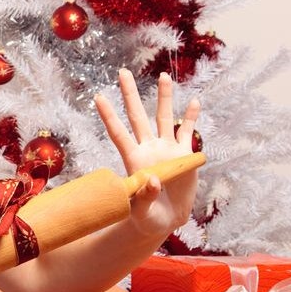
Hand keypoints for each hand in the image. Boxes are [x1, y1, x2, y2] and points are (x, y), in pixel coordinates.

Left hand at [94, 69, 201, 237]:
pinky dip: (192, 118)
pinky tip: (194, 102)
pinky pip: (188, 132)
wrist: (166, 219)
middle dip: (130, 95)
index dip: (109, 116)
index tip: (97, 97)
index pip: (118, 133)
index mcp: (133, 160)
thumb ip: (144, 197)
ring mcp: (166, 149)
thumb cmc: (147, 218)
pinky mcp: (184, 155)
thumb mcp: (143, 213)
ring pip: (164, 118)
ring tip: (163, 76)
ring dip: (164, 98)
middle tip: (122, 72)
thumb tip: (152, 179)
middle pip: (138, 117)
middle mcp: (148, 149)